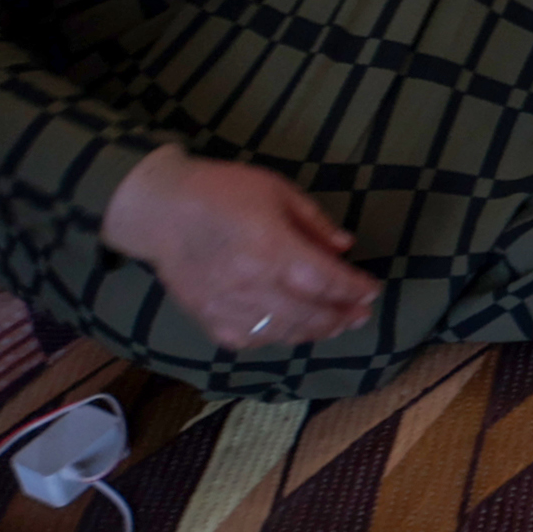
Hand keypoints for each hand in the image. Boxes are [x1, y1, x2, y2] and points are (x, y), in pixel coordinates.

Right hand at [102, 148, 377, 352]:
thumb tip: (344, 248)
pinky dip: (274, 339)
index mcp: (271, 248)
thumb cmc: (221, 191)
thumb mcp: (277, 191)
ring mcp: (226, 307)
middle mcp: (250, 284)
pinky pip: (248, 340)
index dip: (354, 289)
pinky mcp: (206, 318)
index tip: (373, 291)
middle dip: (341, 316)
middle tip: (361, 315)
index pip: (325, 280)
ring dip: (313, 333)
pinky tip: (289, 331)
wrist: (158, 210)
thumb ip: (313, 223)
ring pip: (280, 332)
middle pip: (307, 314)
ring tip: (335, 326)